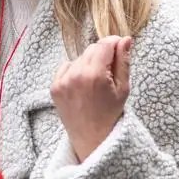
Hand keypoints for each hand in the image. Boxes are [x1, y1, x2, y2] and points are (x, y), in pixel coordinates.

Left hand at [51, 35, 131, 162]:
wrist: (91, 139)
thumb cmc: (111, 115)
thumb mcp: (123, 89)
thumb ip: (123, 61)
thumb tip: (125, 39)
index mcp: (95, 75)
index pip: (104, 44)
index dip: (114, 43)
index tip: (120, 48)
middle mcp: (76, 75)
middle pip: (92, 48)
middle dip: (103, 54)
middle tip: (109, 72)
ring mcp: (62, 81)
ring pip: (80, 57)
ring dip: (89, 63)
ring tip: (96, 83)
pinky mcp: (54, 87)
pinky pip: (67, 66)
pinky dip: (75, 71)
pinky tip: (83, 85)